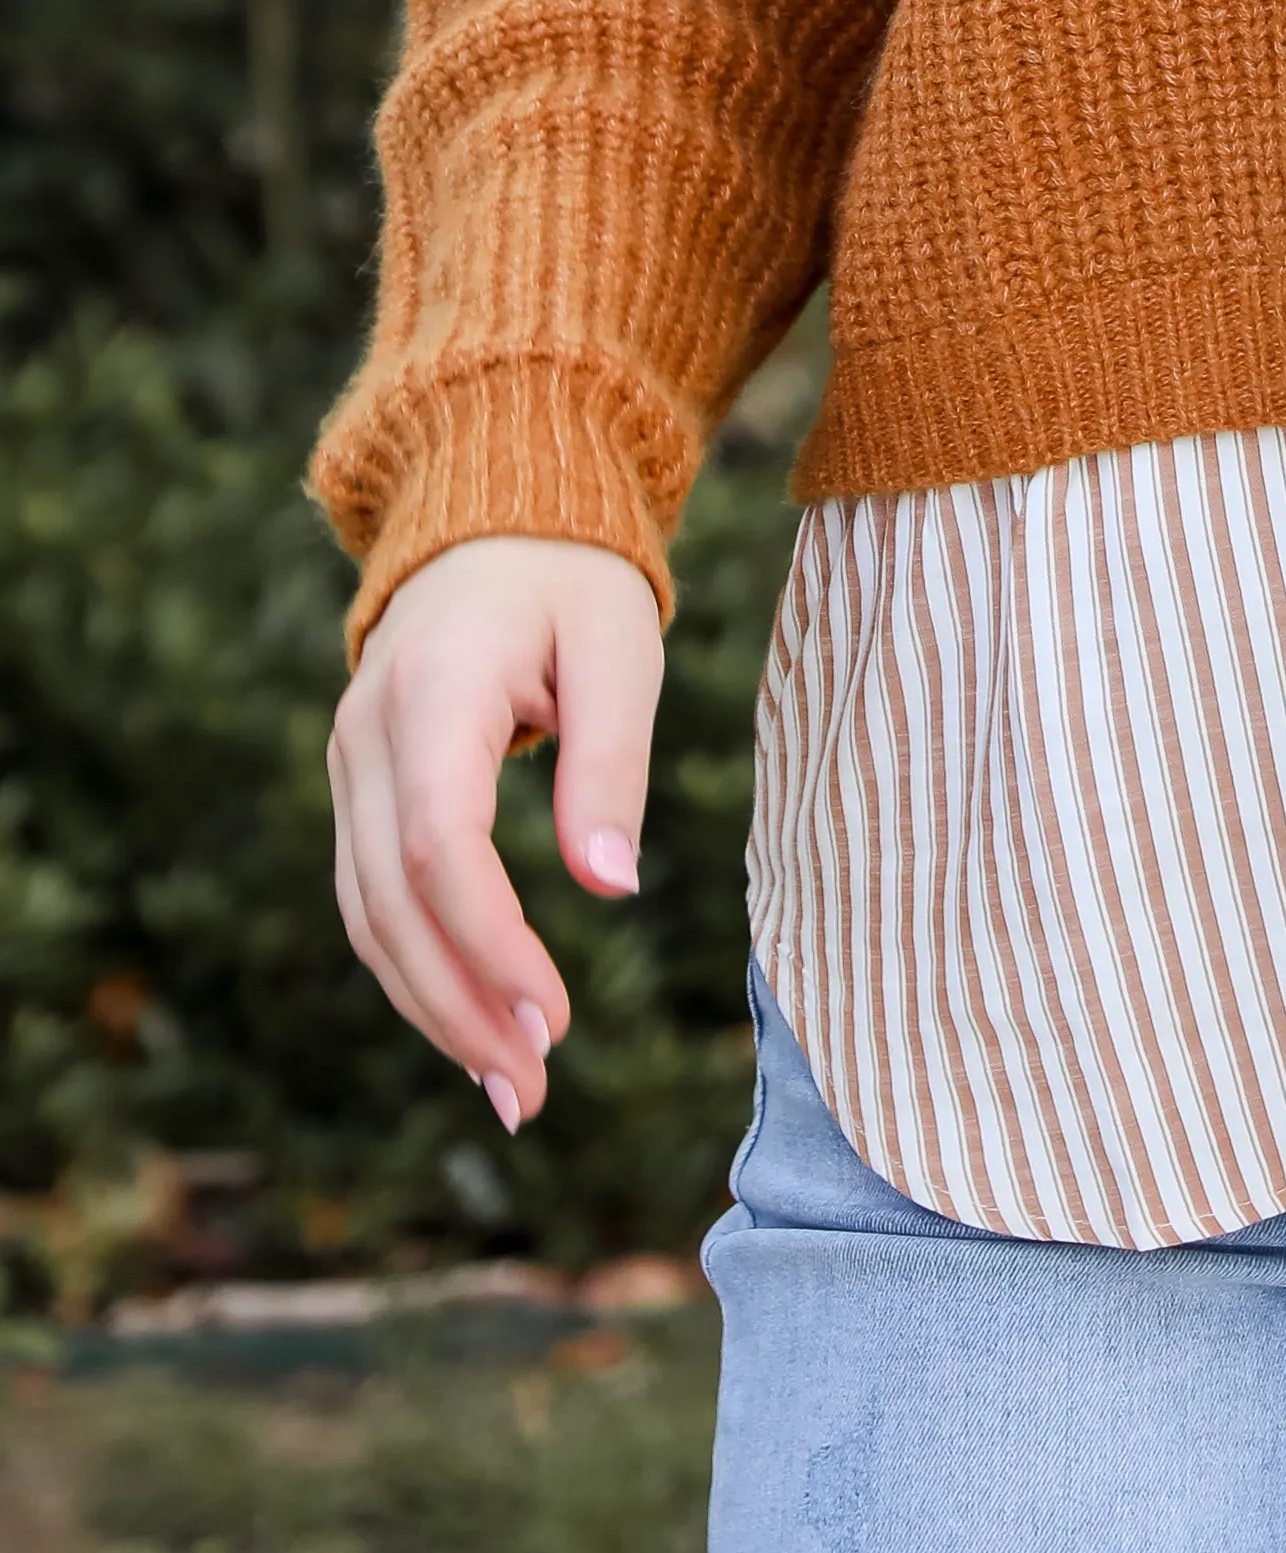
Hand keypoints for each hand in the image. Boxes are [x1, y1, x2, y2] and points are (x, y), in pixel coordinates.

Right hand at [327, 535, 663, 1128]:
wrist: (495, 514)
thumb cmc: (574, 578)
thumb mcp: (618, 646)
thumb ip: (610, 760)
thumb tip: (612, 885)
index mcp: (434, 690)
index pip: (438, 845)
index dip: (489, 943)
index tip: (555, 1017)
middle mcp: (367, 732)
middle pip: (390, 900)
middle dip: (458, 1006)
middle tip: (535, 1091)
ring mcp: (348, 761)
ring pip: (368, 913)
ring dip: (431, 1008)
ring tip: (512, 1087)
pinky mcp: (357, 786)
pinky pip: (371, 896)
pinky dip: (416, 968)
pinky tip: (471, 1025)